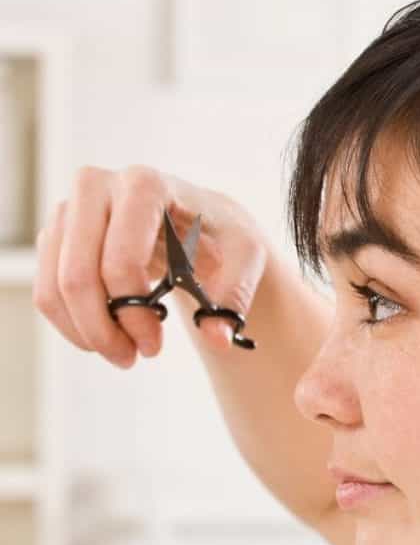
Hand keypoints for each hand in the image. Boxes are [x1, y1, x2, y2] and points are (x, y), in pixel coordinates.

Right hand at [33, 165, 269, 366]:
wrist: (199, 222)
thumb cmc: (221, 235)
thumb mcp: (246, 258)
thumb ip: (234, 296)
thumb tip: (217, 337)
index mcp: (145, 185)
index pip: (121, 260)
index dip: (133, 312)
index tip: (155, 346)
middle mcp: (97, 187)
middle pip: (79, 276)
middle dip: (104, 330)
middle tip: (133, 358)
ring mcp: (70, 209)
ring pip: (55, 287)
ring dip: (86, 333)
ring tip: (124, 353)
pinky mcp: (58, 234)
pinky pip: (48, 291)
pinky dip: (72, 325)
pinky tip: (107, 336)